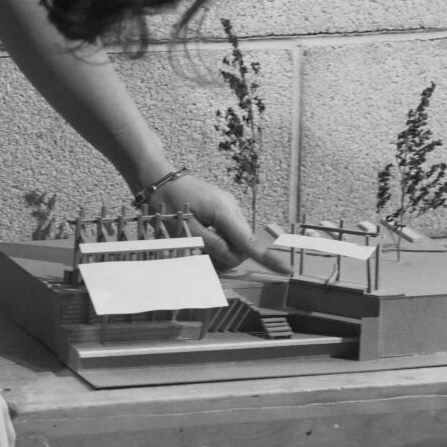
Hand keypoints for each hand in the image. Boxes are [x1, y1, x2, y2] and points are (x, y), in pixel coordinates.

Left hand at [150, 173, 289, 274]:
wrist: (160, 178)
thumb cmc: (168, 204)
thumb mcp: (186, 229)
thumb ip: (211, 245)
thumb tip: (233, 258)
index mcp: (223, 212)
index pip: (249, 242)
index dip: (267, 258)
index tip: (286, 269)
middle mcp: (231, 207)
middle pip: (242, 243)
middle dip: (228, 255)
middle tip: (202, 254)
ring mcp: (229, 205)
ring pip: (236, 237)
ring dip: (222, 247)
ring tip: (198, 241)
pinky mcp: (223, 206)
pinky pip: (229, 229)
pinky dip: (219, 237)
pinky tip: (202, 232)